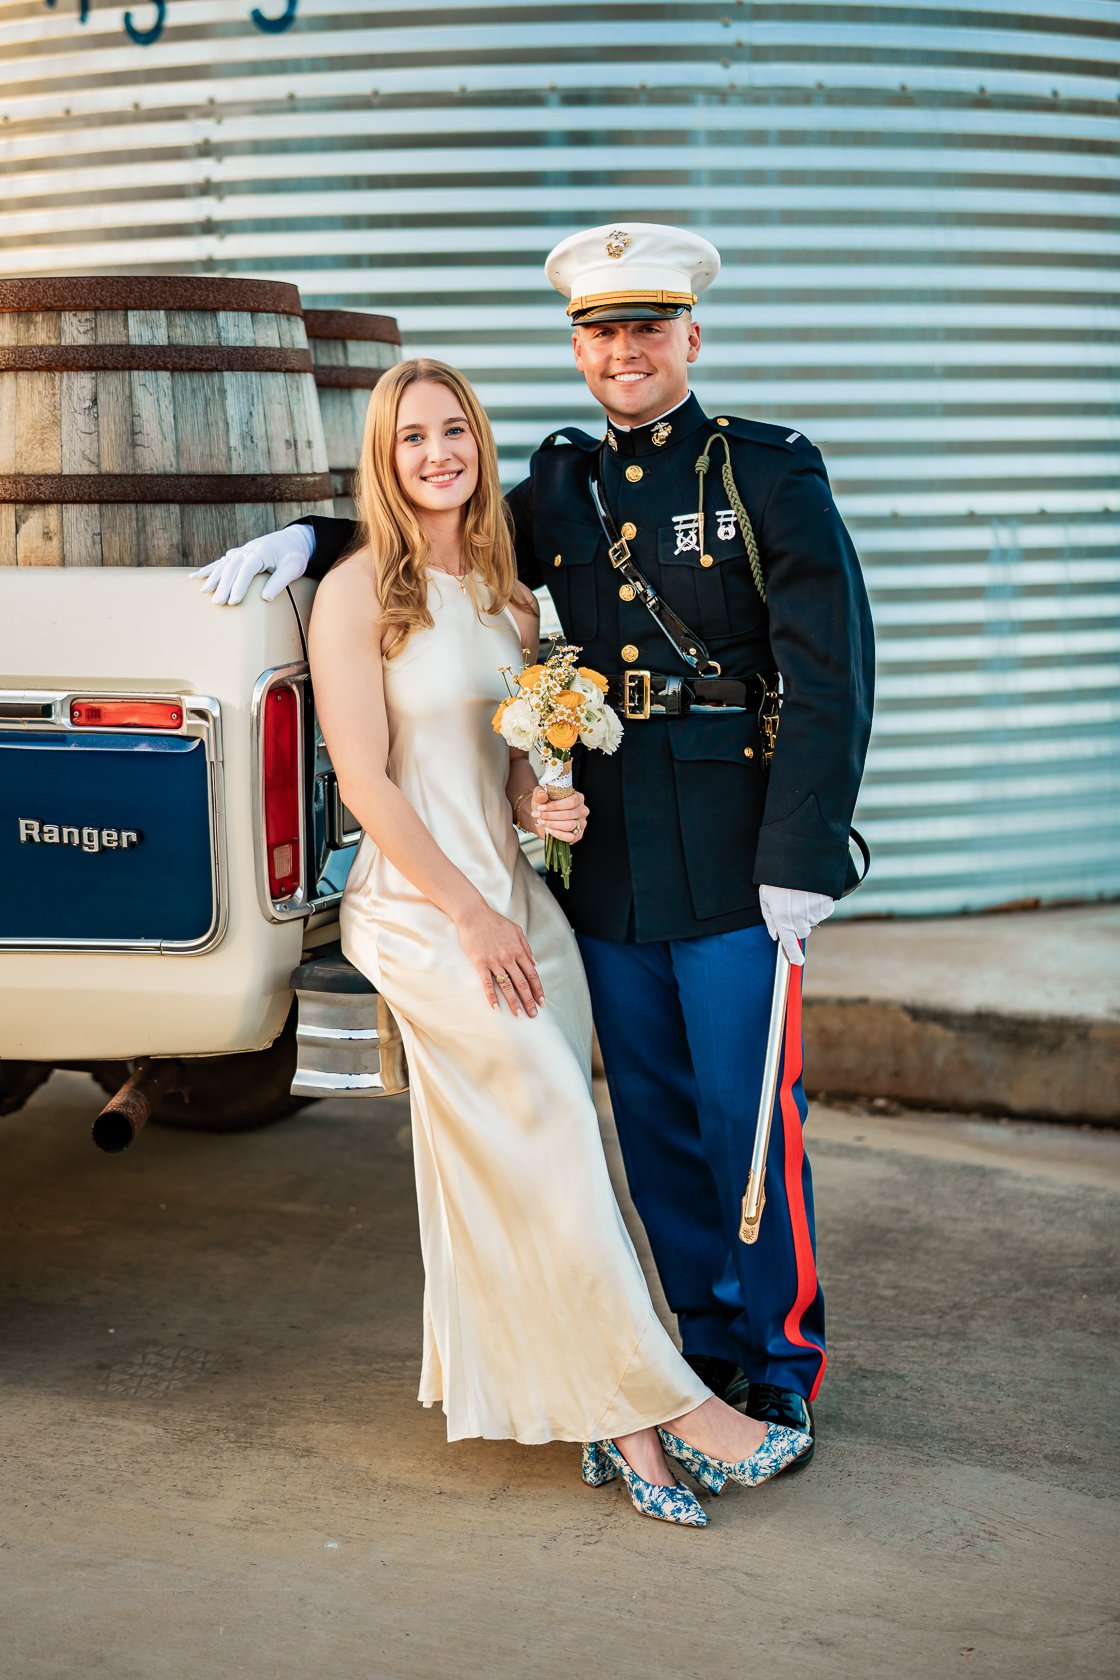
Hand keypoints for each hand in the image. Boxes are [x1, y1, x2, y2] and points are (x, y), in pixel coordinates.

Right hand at [190, 524, 314, 604]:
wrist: (294, 539)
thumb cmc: (295, 555)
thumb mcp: (294, 568)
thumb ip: (280, 581)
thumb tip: (265, 598)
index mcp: (262, 551)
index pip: (247, 568)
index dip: (239, 585)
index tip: (234, 601)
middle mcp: (249, 549)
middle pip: (232, 567)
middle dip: (223, 585)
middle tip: (218, 603)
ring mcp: (242, 551)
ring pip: (223, 564)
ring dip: (213, 578)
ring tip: (204, 593)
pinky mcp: (239, 554)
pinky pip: (221, 562)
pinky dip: (208, 569)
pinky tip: (195, 577)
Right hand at [455, 902, 544, 1016]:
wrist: (474, 915)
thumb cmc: (495, 922)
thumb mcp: (516, 930)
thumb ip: (526, 947)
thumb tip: (534, 962)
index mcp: (518, 950)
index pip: (531, 974)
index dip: (538, 989)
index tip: (542, 1001)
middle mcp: (509, 958)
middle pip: (522, 983)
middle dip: (529, 1000)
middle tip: (533, 1014)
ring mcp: (495, 961)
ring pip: (507, 986)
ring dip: (513, 1002)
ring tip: (518, 1014)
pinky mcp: (480, 963)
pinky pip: (487, 983)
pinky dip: (491, 996)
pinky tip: (495, 1007)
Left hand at [531, 786, 588, 843]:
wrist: (542, 817)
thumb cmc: (545, 805)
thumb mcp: (541, 797)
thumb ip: (540, 794)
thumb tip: (542, 795)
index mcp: (578, 798)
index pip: (571, 802)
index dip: (555, 805)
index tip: (541, 807)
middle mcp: (582, 810)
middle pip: (568, 814)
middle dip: (550, 815)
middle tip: (538, 815)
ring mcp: (581, 823)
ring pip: (569, 825)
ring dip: (553, 824)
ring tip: (542, 822)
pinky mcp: (578, 835)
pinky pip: (570, 837)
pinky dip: (558, 834)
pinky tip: (549, 830)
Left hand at [758, 885, 834, 966]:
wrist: (797, 858)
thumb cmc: (777, 877)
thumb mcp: (766, 897)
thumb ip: (770, 919)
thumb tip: (775, 935)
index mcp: (782, 918)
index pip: (788, 943)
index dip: (793, 955)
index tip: (797, 962)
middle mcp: (798, 918)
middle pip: (801, 932)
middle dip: (797, 925)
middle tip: (792, 907)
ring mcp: (813, 912)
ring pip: (812, 921)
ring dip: (808, 913)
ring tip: (801, 895)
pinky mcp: (826, 904)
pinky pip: (824, 911)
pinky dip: (819, 906)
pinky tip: (812, 893)